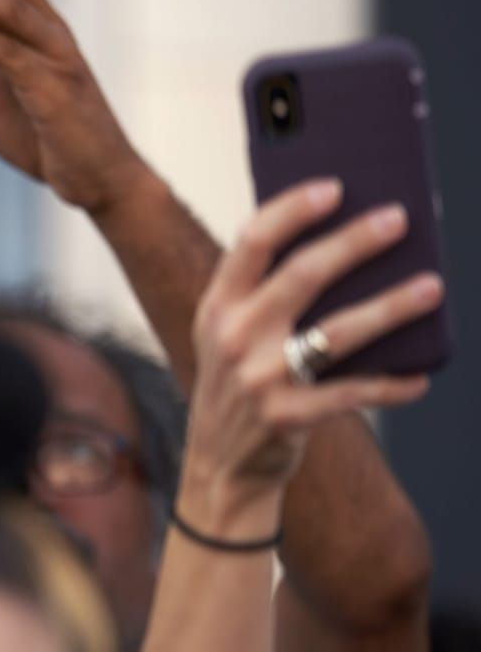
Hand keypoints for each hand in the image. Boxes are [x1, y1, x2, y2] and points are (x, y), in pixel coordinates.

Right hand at [183, 180, 438, 515]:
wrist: (220, 463)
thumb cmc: (237, 384)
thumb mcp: (227, 333)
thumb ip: (262, 294)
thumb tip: (344, 245)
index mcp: (218, 306)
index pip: (252, 242)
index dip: (292, 210)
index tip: (334, 188)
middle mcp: (234, 336)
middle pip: (302, 275)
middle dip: (355, 242)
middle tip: (398, 219)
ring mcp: (260, 378)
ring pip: (338, 332)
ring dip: (391, 306)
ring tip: (432, 286)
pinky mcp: (287, 416)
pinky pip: (352, 393)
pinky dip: (390, 385)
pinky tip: (419, 377)